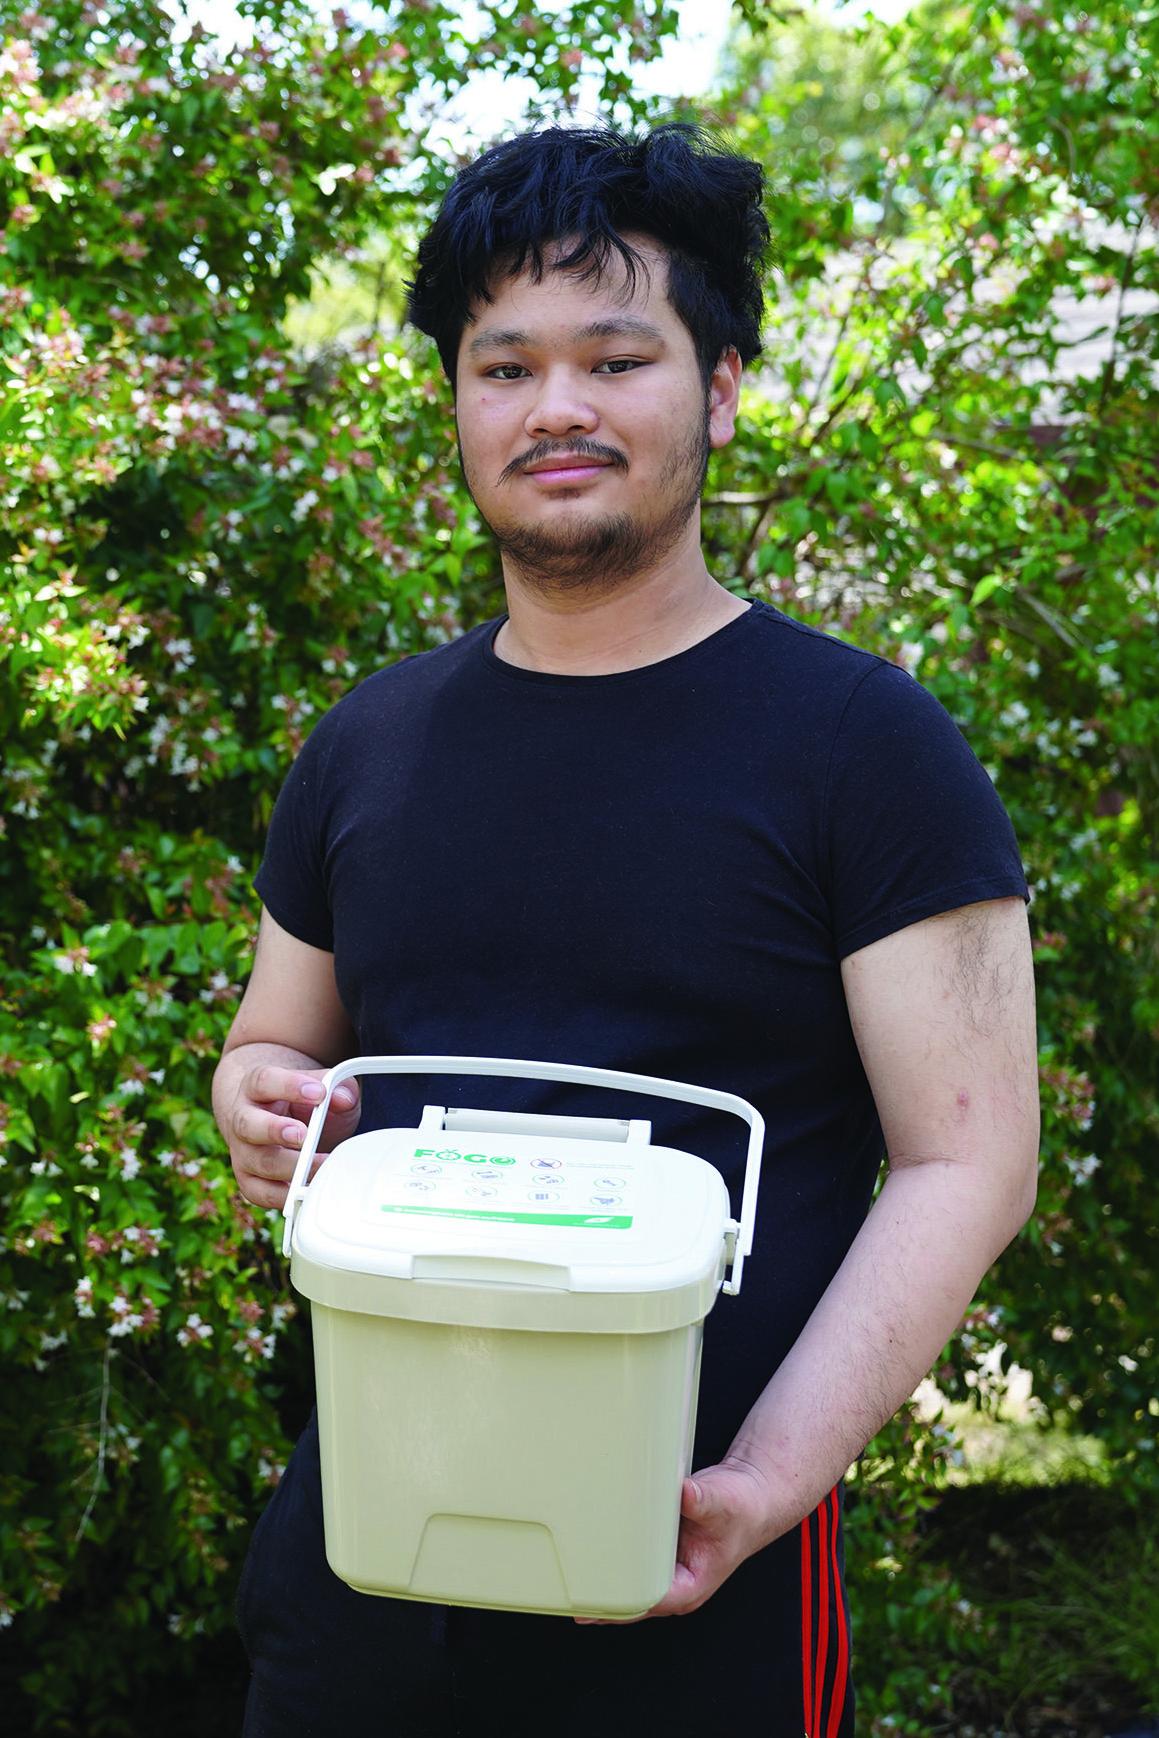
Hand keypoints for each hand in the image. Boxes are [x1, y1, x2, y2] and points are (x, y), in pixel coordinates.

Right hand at [222, 1062, 360, 1209]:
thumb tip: (343, 1099)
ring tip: (322, 1163)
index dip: (289, 1086)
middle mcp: (242, 1119)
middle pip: (248, 1125)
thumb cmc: (298, 1100)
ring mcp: (243, 1152)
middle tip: (304, 1135)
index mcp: (255, 1088)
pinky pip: (262, 1194)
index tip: (319, 1093)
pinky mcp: (249, 1180)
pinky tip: (309, 1189)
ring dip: (291, 1168)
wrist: (269, 1116)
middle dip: (276, 1131)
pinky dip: (286, 1196)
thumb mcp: (316, 1085)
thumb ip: (333, 1085)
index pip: (264, 1082)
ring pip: (258, 1163)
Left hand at [574, 1457, 774, 1623]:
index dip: (616, 1605)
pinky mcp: (657, 1553)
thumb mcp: (722, 1504)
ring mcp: (664, 1570)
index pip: (646, 1602)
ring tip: (567, 1575)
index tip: (588, 1603)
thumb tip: (685, 1494)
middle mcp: (673, 1584)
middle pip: (629, 1602)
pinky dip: (611, 1557)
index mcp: (689, 1587)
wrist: (749, 1497)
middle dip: (600, 1600)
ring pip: (627, 1585)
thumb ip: (702, 1501)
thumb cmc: (740, 1510)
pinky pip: (629, 1562)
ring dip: (602, 1581)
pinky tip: (589, 1549)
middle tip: (564, 1592)